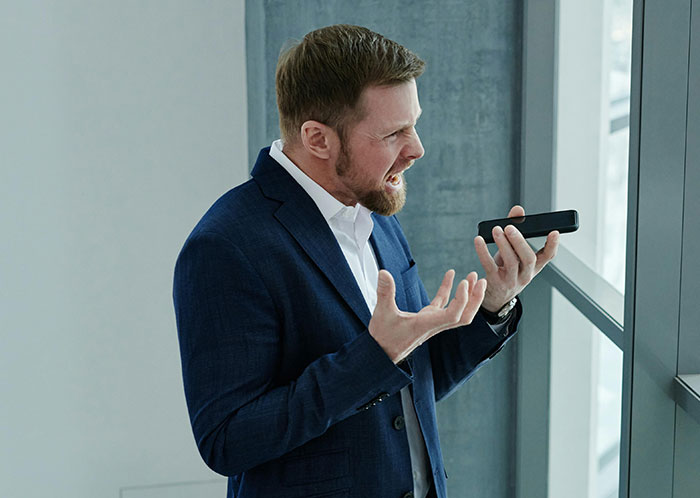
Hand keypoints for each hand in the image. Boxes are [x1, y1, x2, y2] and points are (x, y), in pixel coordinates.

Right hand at [369, 269, 485, 363]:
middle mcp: (434, 324)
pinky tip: (451, 274)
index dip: (462, 300)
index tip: (464, 282)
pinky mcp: (427, 318)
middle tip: (482, 280)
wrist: (381, 352)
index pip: (453, 316)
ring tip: (474, 276)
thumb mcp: (382, 312)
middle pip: (464, 316)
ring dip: (468, 295)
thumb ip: (384, 292)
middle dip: (475, 299)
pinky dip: (449, 290)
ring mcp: (432, 321)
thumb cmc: (382, 336)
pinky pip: (443, 303)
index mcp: (427, 324)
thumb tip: (384, 272)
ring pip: (458, 310)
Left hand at [474, 205, 558, 311]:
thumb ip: (515, 229)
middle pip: (528, 259)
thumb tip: (518, 210)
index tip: (554, 232)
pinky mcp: (494, 282)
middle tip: (510, 227)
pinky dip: (483, 252)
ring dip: (503, 244)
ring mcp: (511, 280)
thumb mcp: (514, 252)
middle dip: (520, 242)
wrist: (495, 296)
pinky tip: (479, 240)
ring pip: (511, 262)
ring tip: (496, 230)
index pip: (548, 257)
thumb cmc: (507, 269)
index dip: (553, 245)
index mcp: (534, 266)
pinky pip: (489, 266)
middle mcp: (525, 274)